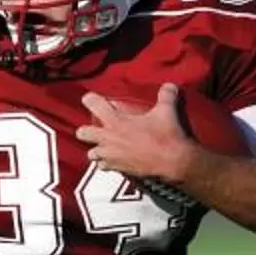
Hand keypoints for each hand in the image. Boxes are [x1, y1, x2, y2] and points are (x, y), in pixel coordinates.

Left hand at [78, 85, 203, 189]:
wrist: (173, 162)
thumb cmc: (166, 136)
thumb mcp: (166, 110)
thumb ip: (166, 95)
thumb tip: (169, 85)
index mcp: (116, 121)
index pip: (92, 104)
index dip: (90, 99)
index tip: (92, 98)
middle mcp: (109, 138)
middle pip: (83, 133)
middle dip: (86, 130)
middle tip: (96, 127)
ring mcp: (111, 156)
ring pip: (91, 154)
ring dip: (95, 149)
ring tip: (104, 145)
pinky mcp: (118, 169)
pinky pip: (103, 167)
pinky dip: (106, 163)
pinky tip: (113, 159)